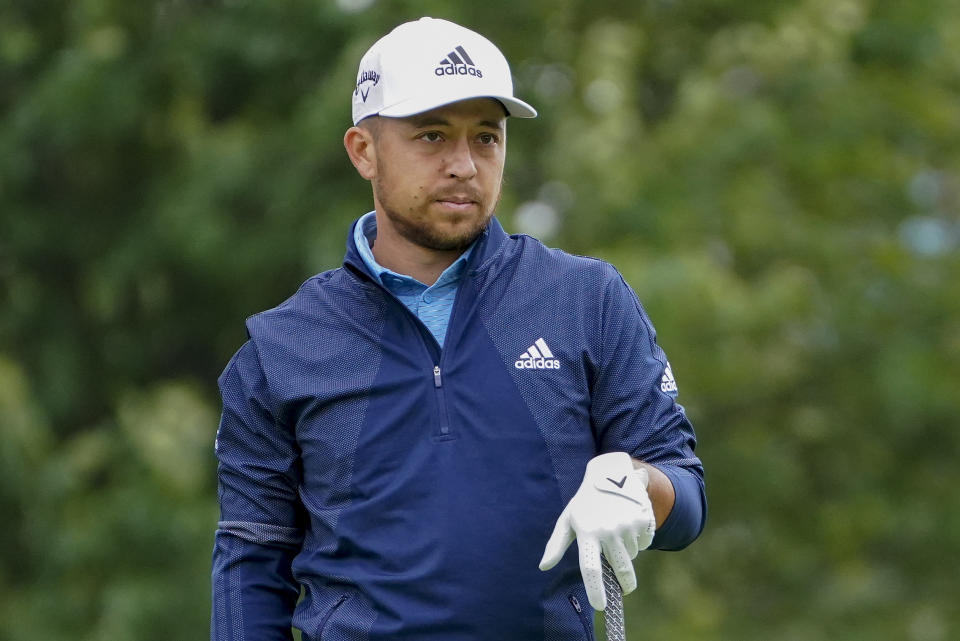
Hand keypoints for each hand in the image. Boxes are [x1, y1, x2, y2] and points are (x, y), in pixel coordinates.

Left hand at [538, 452, 655, 609]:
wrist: (611, 473)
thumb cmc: (585, 503)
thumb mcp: (568, 518)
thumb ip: (556, 544)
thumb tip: (543, 567)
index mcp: (587, 532)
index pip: (590, 568)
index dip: (596, 590)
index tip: (600, 606)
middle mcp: (608, 529)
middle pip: (620, 569)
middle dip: (624, 584)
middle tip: (624, 590)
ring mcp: (627, 524)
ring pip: (632, 556)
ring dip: (627, 553)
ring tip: (617, 533)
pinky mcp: (643, 519)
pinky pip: (645, 543)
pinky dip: (638, 540)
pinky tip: (629, 524)